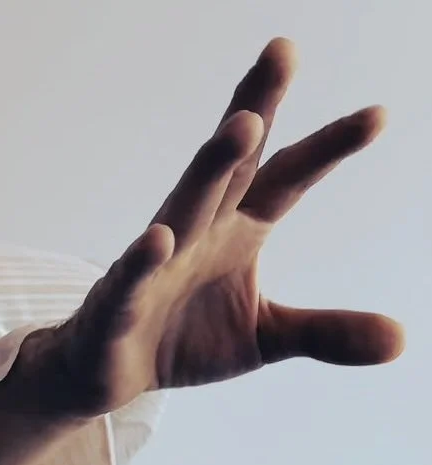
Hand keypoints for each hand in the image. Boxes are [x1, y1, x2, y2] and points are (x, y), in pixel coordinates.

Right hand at [42, 38, 403, 414]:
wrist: (103, 372)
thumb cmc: (181, 341)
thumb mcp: (264, 338)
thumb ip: (325, 331)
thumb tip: (400, 340)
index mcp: (235, 232)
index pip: (287, 180)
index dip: (326, 148)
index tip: (377, 117)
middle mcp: (196, 232)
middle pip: (231, 166)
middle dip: (255, 109)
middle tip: (282, 52)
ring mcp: (154, 264)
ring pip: (186, 205)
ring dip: (212, 166)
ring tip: (243, 126)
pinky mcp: (119, 304)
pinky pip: (132, 279)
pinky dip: (144, 260)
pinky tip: (160, 239)